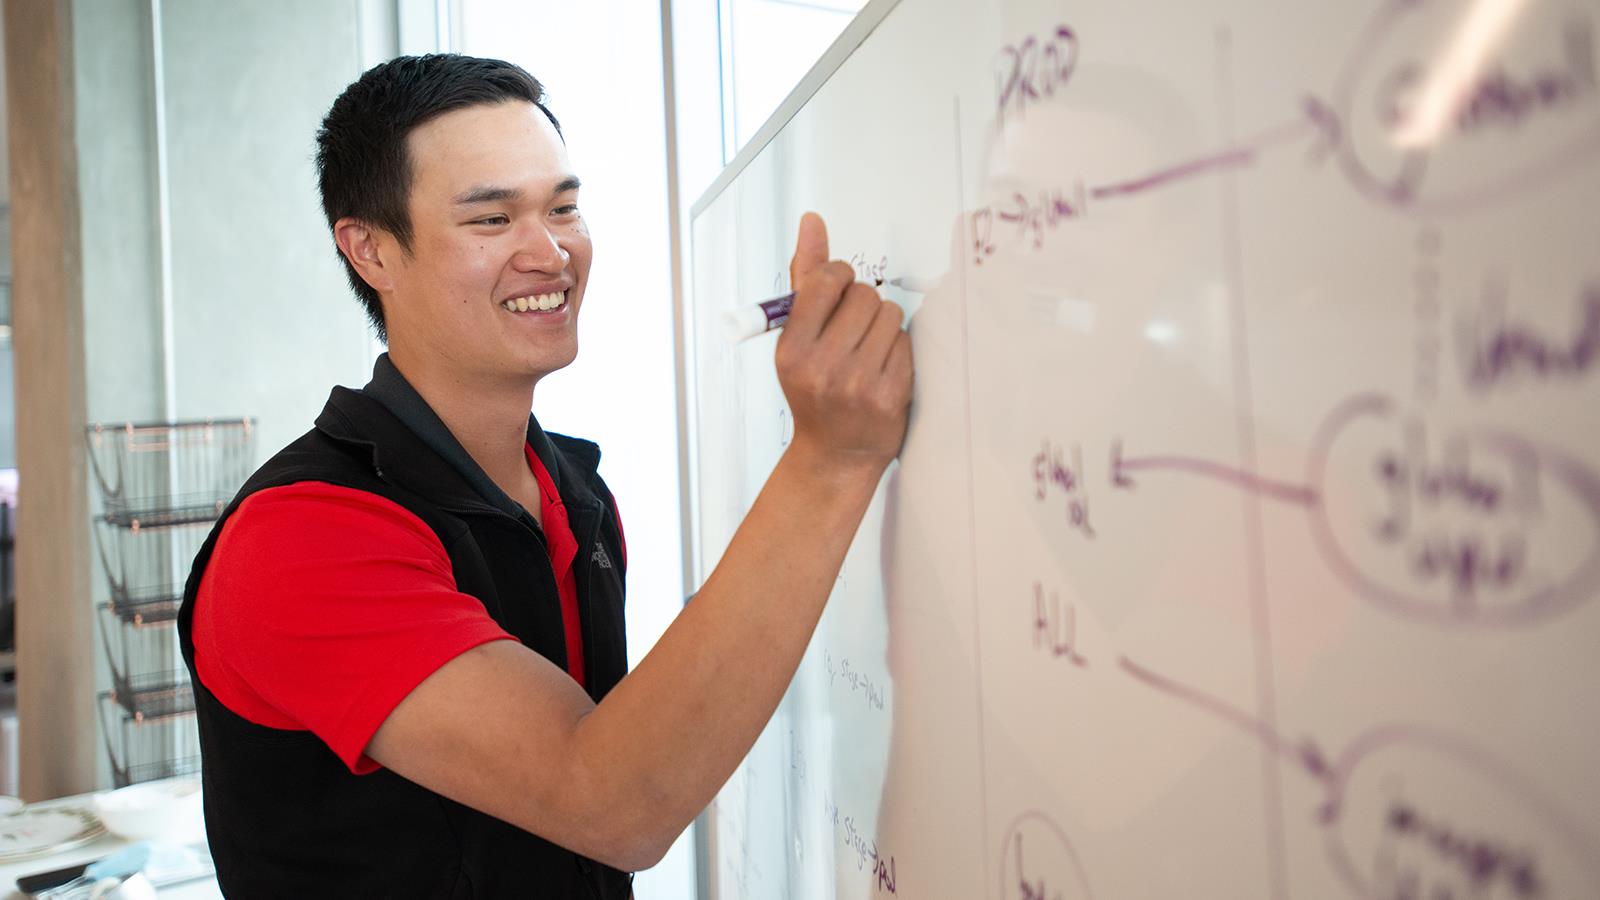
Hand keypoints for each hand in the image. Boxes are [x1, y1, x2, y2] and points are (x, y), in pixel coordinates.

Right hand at [775, 212, 912, 477]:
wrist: (834, 453)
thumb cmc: (814, 389)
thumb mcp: (796, 338)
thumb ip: (806, 277)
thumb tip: (812, 222)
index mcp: (793, 350)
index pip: (824, 281)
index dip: (838, 277)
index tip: (838, 289)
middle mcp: (823, 368)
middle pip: (864, 295)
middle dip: (862, 304)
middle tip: (852, 330)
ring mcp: (859, 384)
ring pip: (889, 314)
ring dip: (882, 325)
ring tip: (867, 349)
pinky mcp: (890, 397)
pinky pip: (906, 343)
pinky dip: (898, 349)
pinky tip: (882, 368)